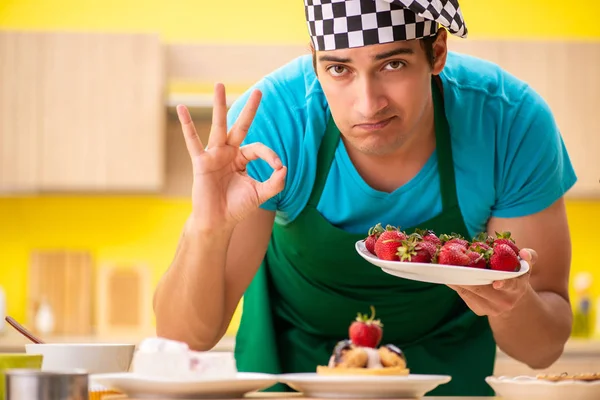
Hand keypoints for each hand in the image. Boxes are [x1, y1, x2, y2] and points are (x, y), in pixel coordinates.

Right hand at [177, 83, 286, 231]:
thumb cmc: (237, 208)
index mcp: (242, 159)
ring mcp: (214, 155)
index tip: (278, 167)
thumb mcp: (261, 194)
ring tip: (220, 84)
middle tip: (259, 91)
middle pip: (240, 126)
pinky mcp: (201, 161)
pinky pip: (193, 141)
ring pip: (218, 125)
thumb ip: (275, 182)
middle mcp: (228, 153)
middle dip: (250, 109)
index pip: (258, 148)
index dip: (270, 156)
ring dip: (219, 105)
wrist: (218, 222)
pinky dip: (187, 124)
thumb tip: (284, 168)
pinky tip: (181, 108)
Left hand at [448, 249, 537, 316]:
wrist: (510, 300)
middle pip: (481, 288)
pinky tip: (447, 275)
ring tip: (446, 268)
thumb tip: (524, 253)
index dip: (504, 284)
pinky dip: (455, 285)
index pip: (511, 286)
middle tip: (453, 265)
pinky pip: (463, 296)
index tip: (496, 283)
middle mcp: (504, 301)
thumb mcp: (524, 267)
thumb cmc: (515, 276)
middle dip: (467, 277)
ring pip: (469, 292)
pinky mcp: (478, 310)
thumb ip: (529, 257)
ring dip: (456, 280)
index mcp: (517, 288)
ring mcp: (490, 308)